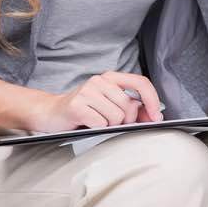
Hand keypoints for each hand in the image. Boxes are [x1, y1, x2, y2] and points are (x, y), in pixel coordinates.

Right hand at [28, 72, 162, 132]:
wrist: (51, 113)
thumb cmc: (84, 110)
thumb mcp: (110, 105)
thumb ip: (132, 108)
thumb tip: (154, 116)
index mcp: (111, 78)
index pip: (140, 82)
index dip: (152, 99)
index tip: (156, 116)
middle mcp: (100, 80)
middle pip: (129, 105)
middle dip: (126, 121)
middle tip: (112, 123)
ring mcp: (87, 91)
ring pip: (116, 117)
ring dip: (109, 126)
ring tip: (96, 121)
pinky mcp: (77, 105)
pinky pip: (101, 124)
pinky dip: (97, 129)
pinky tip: (87, 124)